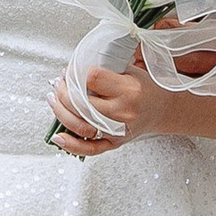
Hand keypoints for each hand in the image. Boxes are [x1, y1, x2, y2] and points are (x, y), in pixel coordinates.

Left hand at [51, 54, 194, 154]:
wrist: (162, 109)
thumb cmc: (144, 87)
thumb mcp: (130, 69)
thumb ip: (105, 68)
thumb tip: (72, 66)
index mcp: (129, 90)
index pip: (93, 78)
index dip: (79, 71)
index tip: (74, 68)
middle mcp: (122, 112)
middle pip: (82, 103)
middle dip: (63, 91)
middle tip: (59, 82)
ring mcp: (117, 131)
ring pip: (80, 125)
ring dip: (60, 111)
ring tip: (53, 98)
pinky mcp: (113, 143)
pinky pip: (89, 149)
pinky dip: (71, 145)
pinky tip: (58, 136)